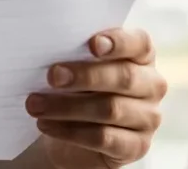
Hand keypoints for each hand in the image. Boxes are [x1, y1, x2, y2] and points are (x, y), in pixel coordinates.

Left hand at [26, 29, 166, 168]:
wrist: (72, 133)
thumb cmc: (77, 89)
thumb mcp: (78, 67)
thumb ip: (76, 55)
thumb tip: (53, 52)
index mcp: (141, 57)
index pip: (139, 43)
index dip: (119, 42)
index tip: (93, 43)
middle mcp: (151, 85)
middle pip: (124, 77)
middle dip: (85, 76)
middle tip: (52, 76)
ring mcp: (147, 118)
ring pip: (110, 109)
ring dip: (67, 107)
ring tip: (36, 105)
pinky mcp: (136, 146)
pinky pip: (104, 138)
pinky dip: (71, 131)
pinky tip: (47, 125)